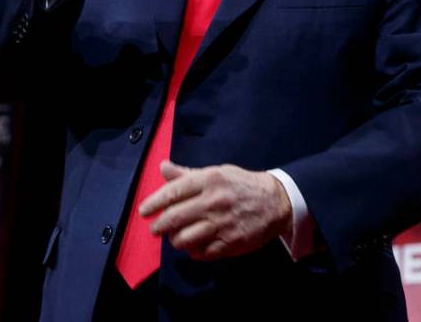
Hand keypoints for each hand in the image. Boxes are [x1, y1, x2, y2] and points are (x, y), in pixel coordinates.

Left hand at [140, 161, 292, 260]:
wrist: (276, 201)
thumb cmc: (241, 185)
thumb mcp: (217, 172)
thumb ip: (188, 173)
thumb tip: (163, 167)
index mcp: (209, 180)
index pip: (173, 192)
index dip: (154, 202)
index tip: (144, 210)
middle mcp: (214, 201)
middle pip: (174, 218)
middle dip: (159, 225)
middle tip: (155, 228)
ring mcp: (222, 224)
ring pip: (184, 238)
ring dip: (175, 240)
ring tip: (175, 237)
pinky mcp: (230, 242)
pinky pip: (201, 253)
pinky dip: (192, 251)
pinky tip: (194, 245)